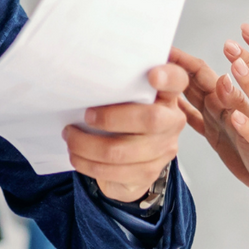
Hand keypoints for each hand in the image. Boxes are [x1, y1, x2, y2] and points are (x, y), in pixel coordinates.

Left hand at [63, 59, 188, 201]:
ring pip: (122, 151)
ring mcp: (163, 149)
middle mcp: (172, 122)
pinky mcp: (148, 173)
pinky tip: (76, 156)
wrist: (133, 161)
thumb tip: (84, 78)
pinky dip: (87, 163)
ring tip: (70, 136)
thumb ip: (120, 88)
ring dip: (87, 145)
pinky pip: (113, 172)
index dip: (169, 77)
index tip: (153, 76)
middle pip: (150, 119)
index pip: (178, 81)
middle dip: (111, 118)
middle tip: (86, 115)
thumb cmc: (125, 120)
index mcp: (167, 96)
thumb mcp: (127, 99)